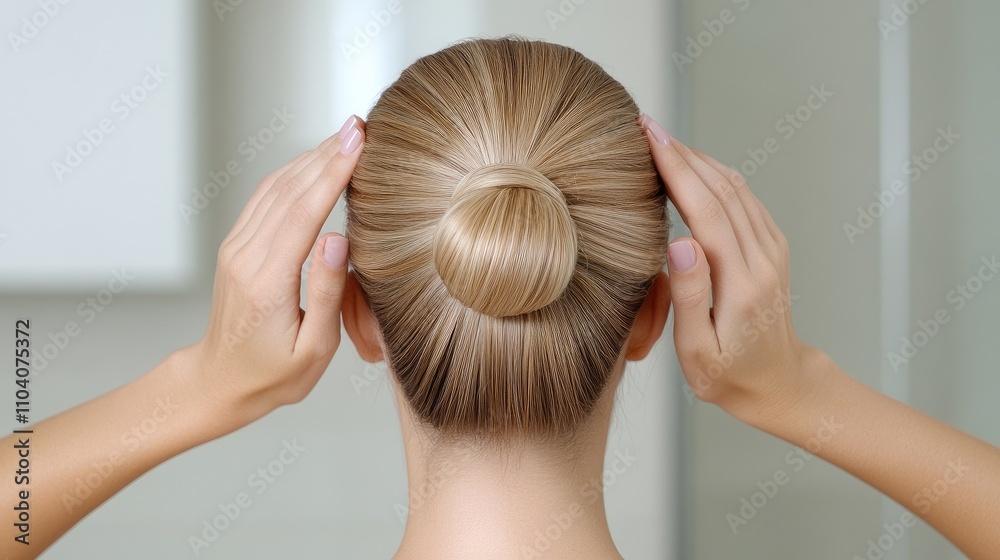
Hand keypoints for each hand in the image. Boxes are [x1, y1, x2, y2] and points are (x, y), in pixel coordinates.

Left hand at [183, 115, 364, 431]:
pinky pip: (266, 198)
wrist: (220, 381)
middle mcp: (246, 257)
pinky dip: (294, 173)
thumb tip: (337, 238)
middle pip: (290, 190)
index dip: (333, 173)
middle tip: (361, 125)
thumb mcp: (313, 349)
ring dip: (311, 158)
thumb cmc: (274, 375)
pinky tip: (315, 160)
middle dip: (326, 154)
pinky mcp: (237, 245)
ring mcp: (237, 248)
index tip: (359, 142)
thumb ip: (327, 293)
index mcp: (268, 283)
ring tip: (346, 136)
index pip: (304, 213)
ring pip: (275, 188)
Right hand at [639, 114, 822, 426]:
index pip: (706, 211)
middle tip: (645, 125)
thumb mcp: (698, 352)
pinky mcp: (772, 247)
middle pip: (721, 189)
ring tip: (662, 138)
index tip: (649, 137)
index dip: (677, 169)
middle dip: (682, 152)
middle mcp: (762, 259)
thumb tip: (679, 241)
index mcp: (741, 284)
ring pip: (735, 187)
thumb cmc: (729, 376)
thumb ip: (688, 296)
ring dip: (698, 158)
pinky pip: (744, 198)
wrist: (780, 384)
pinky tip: (693, 165)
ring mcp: (772, 250)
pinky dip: (716, 174)